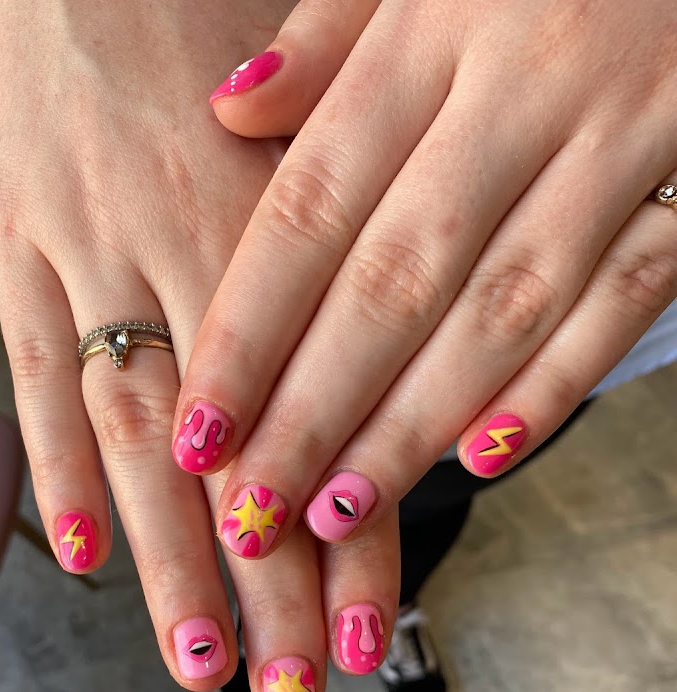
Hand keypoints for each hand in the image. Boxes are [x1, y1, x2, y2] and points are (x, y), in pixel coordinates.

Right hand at [0, 0, 399, 691]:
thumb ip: (352, 245)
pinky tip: (80, 559)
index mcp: (279, 224)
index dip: (348, 535)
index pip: (328, 418)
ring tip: (200, 670)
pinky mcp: (14, 251)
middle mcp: (183, 254)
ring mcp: (87, 256)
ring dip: (166, 562)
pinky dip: (54, 470)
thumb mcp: (315, 118)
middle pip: (232, 456)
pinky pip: (35, 372)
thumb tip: (406, 369)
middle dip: (265, 589)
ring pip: (134, 436)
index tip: (367, 635)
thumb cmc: (211, 26)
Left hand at [176, 0, 676, 553]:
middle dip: (313, 415)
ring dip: (411, 428)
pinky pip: (621, 304)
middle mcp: (520, 91)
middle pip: (392, 285)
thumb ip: (330, 35)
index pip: (312, 208)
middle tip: (253, 516)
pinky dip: (551, 388)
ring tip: (337, 512)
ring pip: (497, 314)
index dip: (248, 332)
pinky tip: (479, 458)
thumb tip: (231, 112)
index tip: (197, 430)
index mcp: (433, 32)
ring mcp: (619, 143)